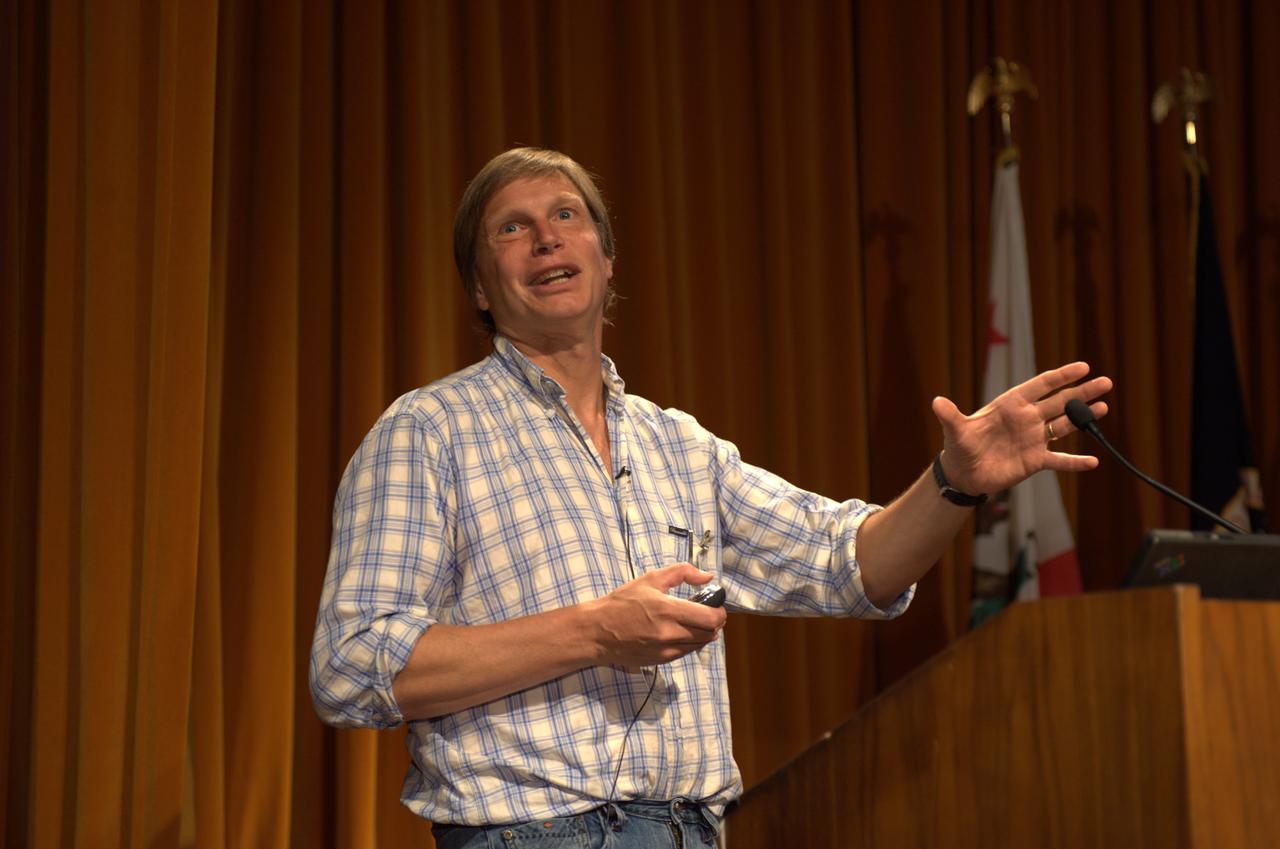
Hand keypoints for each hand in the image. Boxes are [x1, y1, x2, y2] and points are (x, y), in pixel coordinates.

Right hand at [587, 563, 726, 667]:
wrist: (597, 631)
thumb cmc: (622, 603)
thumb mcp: (650, 579)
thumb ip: (682, 573)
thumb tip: (707, 576)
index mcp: (668, 610)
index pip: (711, 618)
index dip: (720, 611)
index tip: (716, 604)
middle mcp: (670, 633)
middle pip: (710, 633)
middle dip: (714, 622)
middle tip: (707, 611)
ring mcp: (666, 650)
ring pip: (700, 644)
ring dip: (704, 633)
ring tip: (694, 621)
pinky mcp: (661, 660)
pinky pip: (687, 652)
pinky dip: (691, 642)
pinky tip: (681, 631)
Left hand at [930, 361, 1112, 495]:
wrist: (963, 473)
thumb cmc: (959, 447)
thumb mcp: (955, 431)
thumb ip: (950, 416)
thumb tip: (936, 402)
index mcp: (1011, 405)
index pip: (1040, 385)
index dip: (1061, 376)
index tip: (1083, 367)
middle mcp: (1027, 418)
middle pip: (1060, 402)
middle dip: (1082, 392)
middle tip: (1106, 382)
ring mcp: (1033, 438)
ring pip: (1064, 425)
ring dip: (1084, 418)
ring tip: (1104, 407)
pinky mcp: (1035, 460)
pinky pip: (1059, 460)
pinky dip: (1075, 462)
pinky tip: (1093, 461)